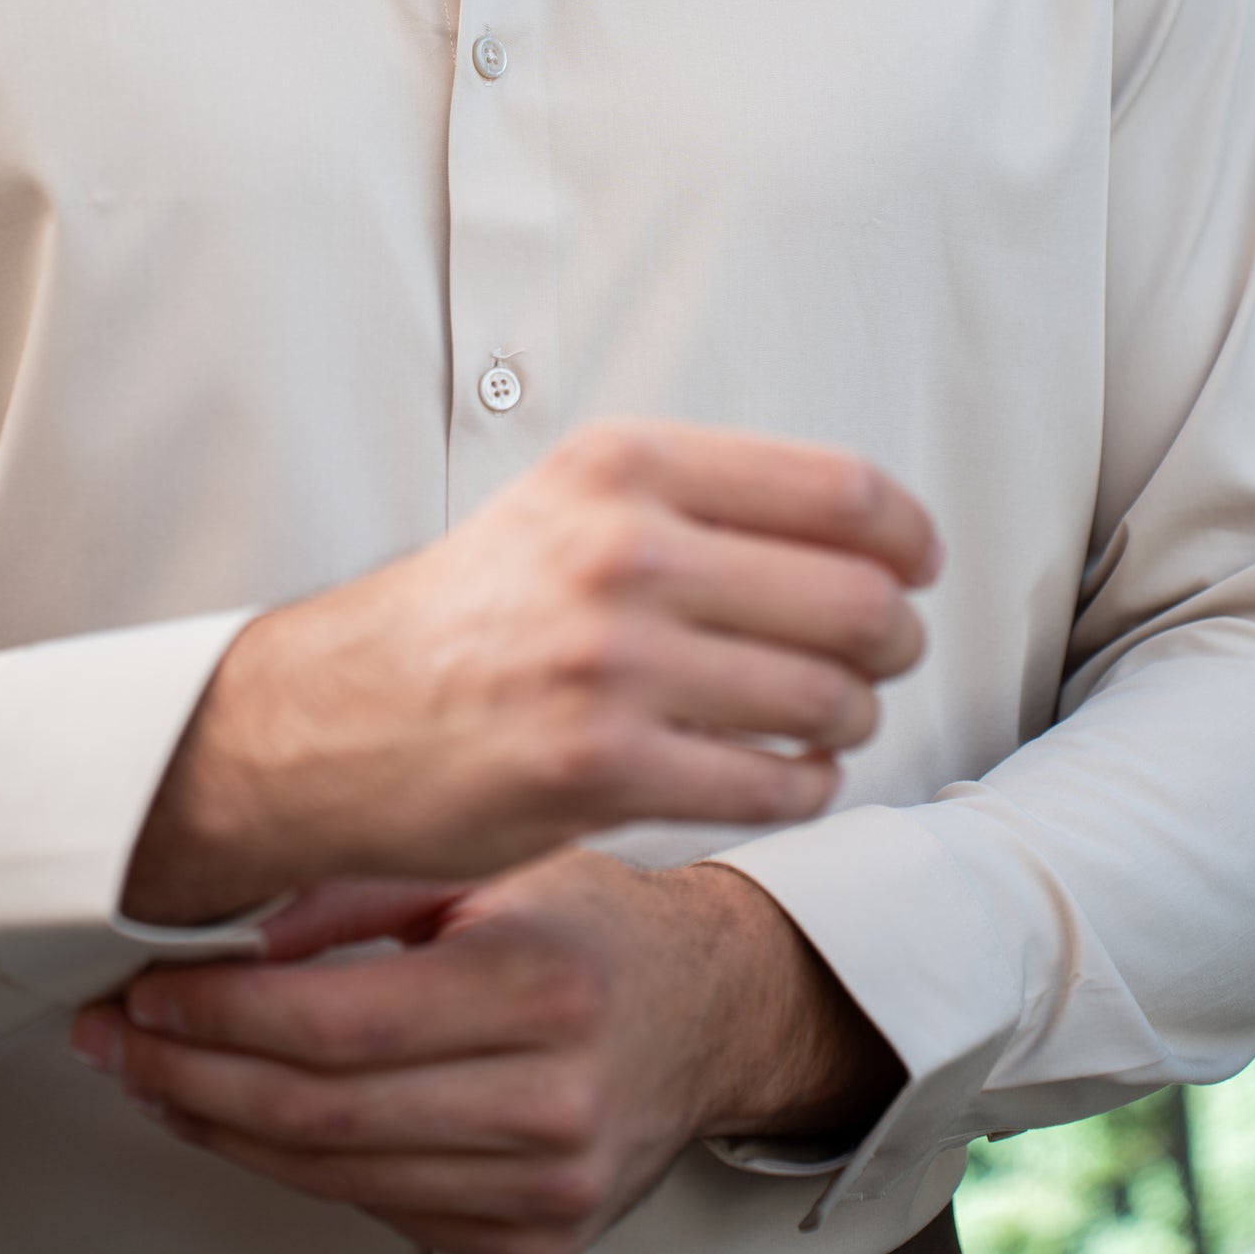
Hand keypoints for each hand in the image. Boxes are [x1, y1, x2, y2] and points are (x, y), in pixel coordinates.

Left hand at [77, 851, 904, 1253]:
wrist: (709, 1011)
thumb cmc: (601, 927)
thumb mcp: (499, 862)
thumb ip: (368, 887)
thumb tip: (234, 919)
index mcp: (544, 985)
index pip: (340, 1023)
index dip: (222, 1015)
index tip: (153, 992)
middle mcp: (553, 1099)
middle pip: (322, 1114)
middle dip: (193, 1077)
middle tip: (127, 1039)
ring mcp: (548, 1187)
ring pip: (336, 1178)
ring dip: (225, 1129)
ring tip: (165, 1077)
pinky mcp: (536, 1243)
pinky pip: (381, 1215)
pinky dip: (298, 1170)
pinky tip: (252, 1121)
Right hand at [126, 421, 940, 921]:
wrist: (339, 714)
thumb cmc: (479, 608)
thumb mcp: (576, 502)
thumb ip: (707, 499)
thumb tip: (873, 527)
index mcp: (625, 465)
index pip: (842, 491)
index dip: (908, 538)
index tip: (915, 567)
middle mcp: (620, 550)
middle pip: (857, 599)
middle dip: (896, 640)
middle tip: (885, 657)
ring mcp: (609, 663)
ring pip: (827, 698)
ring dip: (852, 718)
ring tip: (828, 720)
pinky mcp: (598, 769)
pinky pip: (777, 786)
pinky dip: (807, 788)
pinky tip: (789, 775)